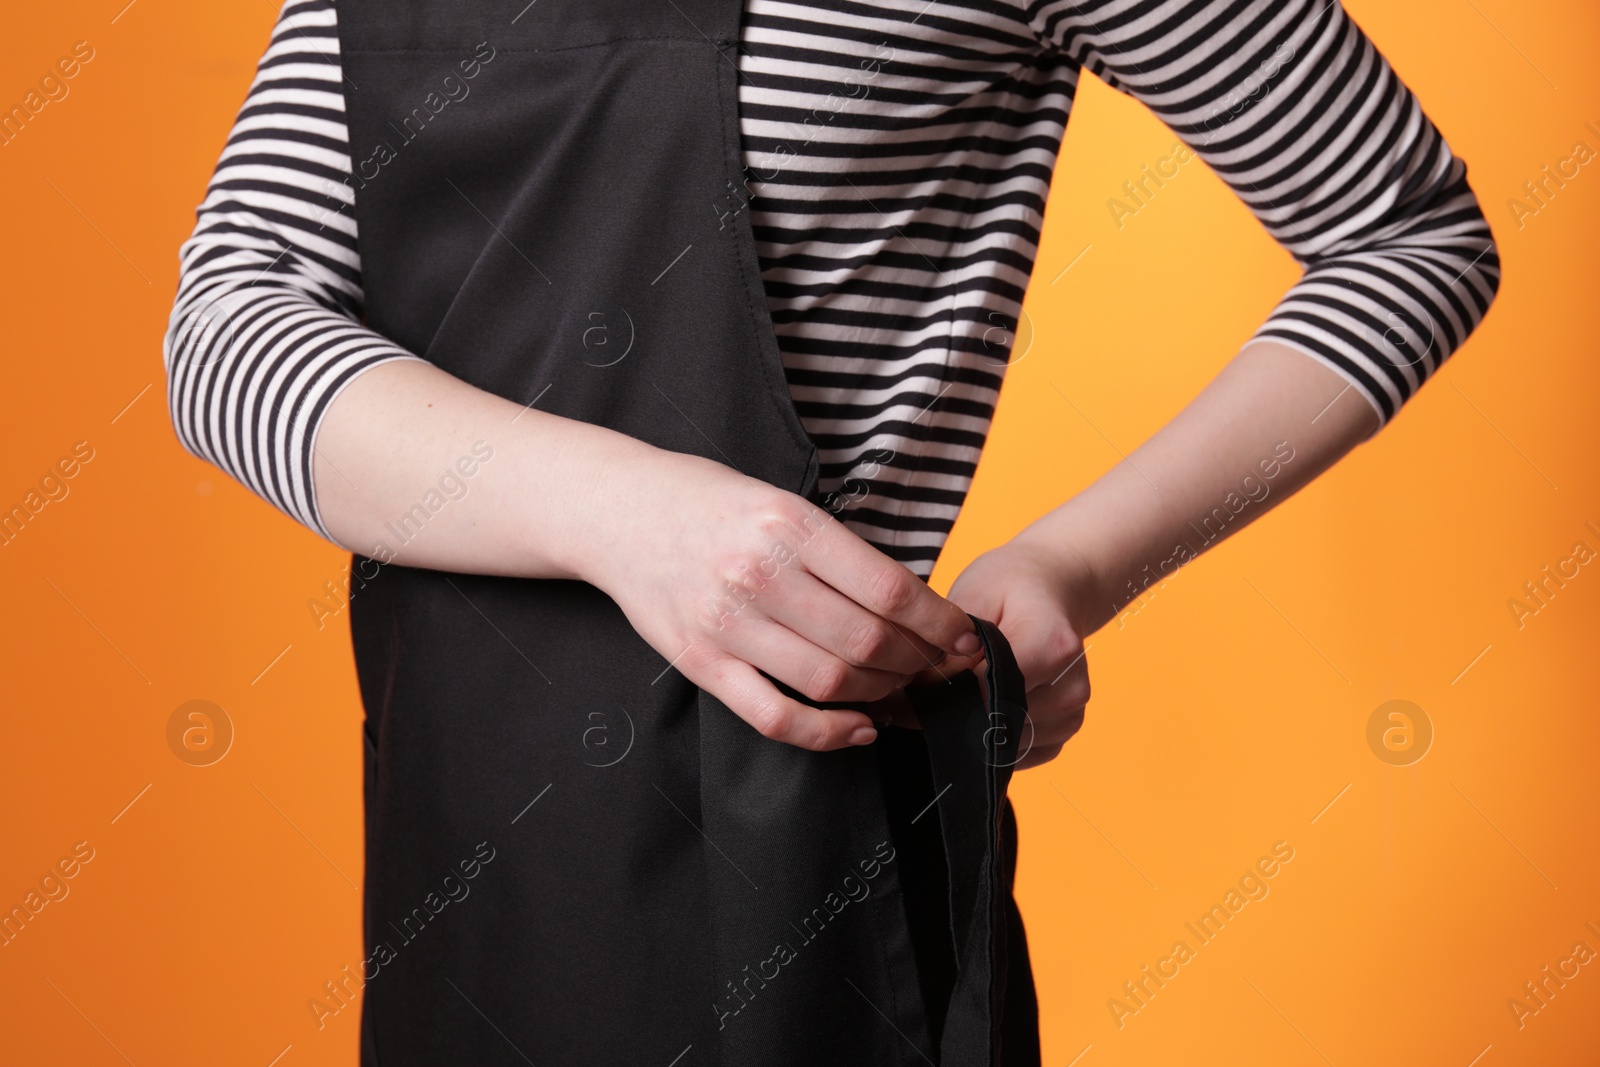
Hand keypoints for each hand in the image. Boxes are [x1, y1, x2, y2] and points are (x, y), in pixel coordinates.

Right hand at [578, 447, 981, 751]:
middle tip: (936, 668)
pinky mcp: (700, 662)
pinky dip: (827, 733)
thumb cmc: (710, 502)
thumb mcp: (783, 502)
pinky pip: (775, 716)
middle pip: (868, 642)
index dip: (941, 625)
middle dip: (919, 664)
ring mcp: (727, 623)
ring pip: (830, 682)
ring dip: (881, 695)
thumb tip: (914, 607)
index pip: (890, 590)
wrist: (618, 511)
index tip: (966, 639)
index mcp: (791, 525)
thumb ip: (839, 552)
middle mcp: (761, 574)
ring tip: (899, 690)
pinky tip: (858, 728)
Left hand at [921, 536, 1097, 769]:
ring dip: (972, 728)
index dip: (940, 694)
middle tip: (921, 697)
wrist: (1054, 587)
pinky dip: (993, 736)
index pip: (983, 690)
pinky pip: (1018, 752)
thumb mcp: (974, 597)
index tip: (909, 692)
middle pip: (994, 722)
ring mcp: (1072, 713)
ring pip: (1002, 743)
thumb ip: (949, 647)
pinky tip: (983, 706)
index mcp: (1052, 646)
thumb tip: (918, 695)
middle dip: (953, 715)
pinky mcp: (1065, 729)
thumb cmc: (1010, 585)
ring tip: (956, 695)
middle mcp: (1070, 686)